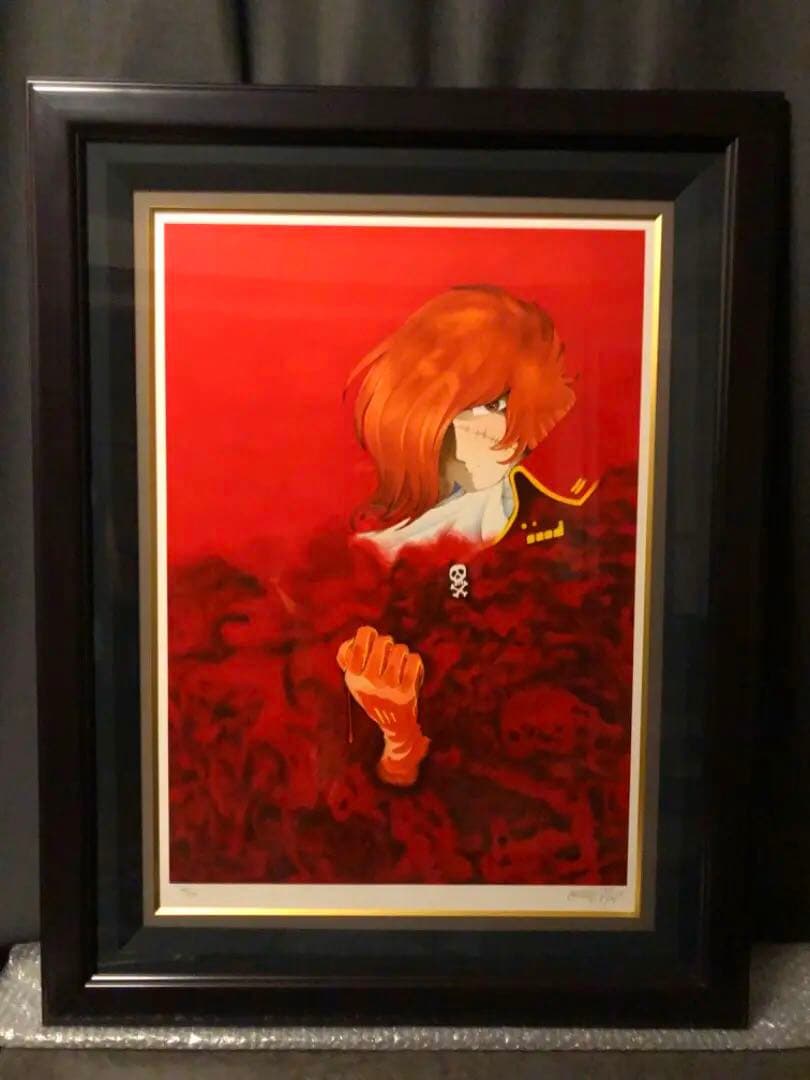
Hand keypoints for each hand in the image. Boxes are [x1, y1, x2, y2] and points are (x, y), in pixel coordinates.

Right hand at [337, 625, 428, 785]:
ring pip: (401, 649)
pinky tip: (409, 669)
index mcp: (353, 674)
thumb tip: (352, 639)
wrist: (392, 722)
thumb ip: (347, 658)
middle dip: (387, 643)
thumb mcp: (353, 680)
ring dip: (401, 653)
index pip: (363, 636)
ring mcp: (389, 685)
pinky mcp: (407, 689)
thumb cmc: (372, 694)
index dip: (369, 633)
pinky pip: (415, 660)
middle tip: (387, 652)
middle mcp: (370, 679)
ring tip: (398, 662)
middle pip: (384, 640)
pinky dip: (414, 662)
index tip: (372, 638)